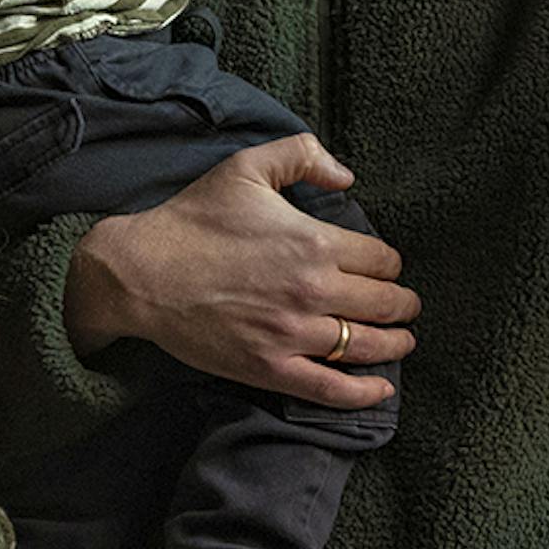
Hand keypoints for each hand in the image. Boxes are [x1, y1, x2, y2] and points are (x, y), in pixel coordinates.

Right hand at [68, 134, 415, 408]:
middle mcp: (312, 290)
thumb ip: (303, 155)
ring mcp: (292, 334)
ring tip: (403, 341)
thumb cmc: (192, 219)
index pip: (382, 260)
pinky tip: (382, 389)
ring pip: (367, 346)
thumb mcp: (247, 167)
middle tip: (407, 307)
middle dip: (403, 305)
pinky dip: (363, 393)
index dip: (391, 264)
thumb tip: (347, 175)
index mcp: (314, 242)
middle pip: (385, 304)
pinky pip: (330, 388)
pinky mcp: (269, 368)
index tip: (387, 268)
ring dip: (394, 344)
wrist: (141, 273)